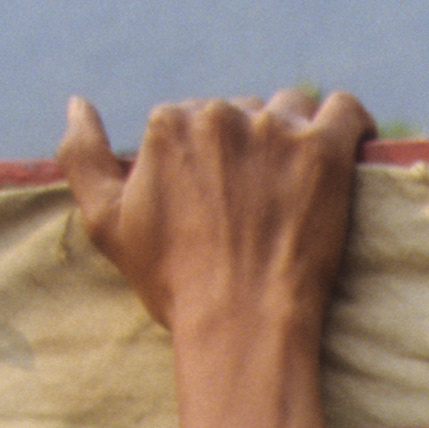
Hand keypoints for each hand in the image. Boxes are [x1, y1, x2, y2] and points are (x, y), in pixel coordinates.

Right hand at [57, 90, 370, 427]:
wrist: (242, 323)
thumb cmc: (174, 282)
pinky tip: (352, 141)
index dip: (210, 158)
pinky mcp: (324, 152)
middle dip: (252, 147)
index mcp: (167, 123)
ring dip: (296, 136)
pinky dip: (352, 122)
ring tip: (301, 181)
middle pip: (245, 112)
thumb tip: (76, 104)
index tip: (225, 197)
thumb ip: (82, 155)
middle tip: (262, 200)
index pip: (195, 118)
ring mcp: (276, 132)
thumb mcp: (105, 222)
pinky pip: (347, 111)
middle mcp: (220, 116)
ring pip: (293, 109)